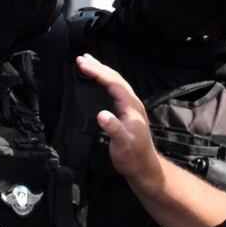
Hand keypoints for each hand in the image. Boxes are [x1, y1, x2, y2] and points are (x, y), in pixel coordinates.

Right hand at [77, 53, 162, 187]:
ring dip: (102, 72)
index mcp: (131, 107)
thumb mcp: (122, 144)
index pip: (114, 83)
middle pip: (115, 78)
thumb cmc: (133, 157)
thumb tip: (101, 114)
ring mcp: (130, 107)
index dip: (98, 72)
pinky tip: (100, 80)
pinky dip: (105, 81)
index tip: (82, 64)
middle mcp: (132, 103)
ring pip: (116, 83)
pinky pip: (115, 90)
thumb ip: (113, 128)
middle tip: (81, 59)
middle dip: (98, 67)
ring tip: (88, 63)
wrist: (144, 168)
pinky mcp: (127, 112)